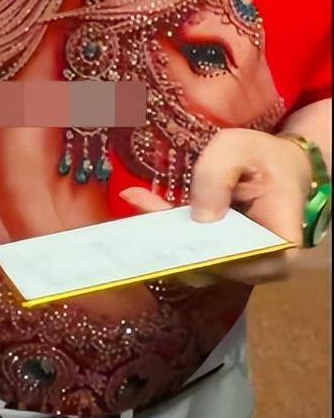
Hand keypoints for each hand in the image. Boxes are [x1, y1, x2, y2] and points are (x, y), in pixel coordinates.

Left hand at [121, 128, 311, 286]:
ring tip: (136, 203)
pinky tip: (141, 202)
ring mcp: (239, 266)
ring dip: (161, 236)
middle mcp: (259, 267)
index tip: (163, 235)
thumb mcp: (239, 150)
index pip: (232, 260)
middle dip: (170, 243)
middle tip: (136, 220)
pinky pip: (189, 251)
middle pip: (208, 266)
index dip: (196, 252)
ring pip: (193, 262)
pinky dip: (165, 230)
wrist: (282, 164)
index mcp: (278, 249)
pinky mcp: (220, 256)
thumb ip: (217, 176)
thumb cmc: (265, 156)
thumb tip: (200, 219)